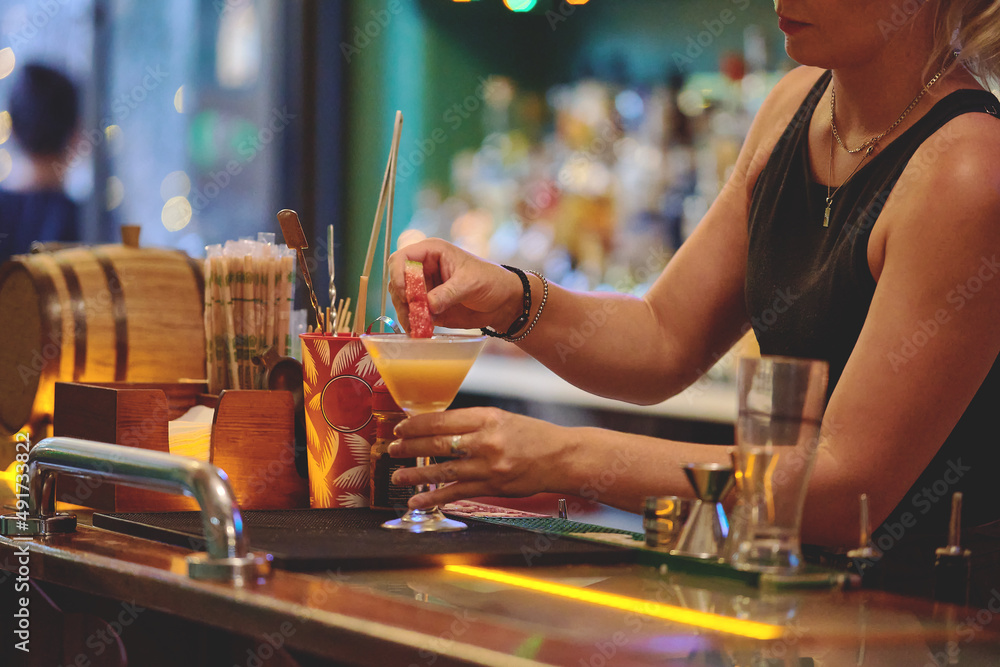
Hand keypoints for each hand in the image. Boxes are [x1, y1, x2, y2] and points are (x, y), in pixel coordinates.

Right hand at [387, 238, 522, 332]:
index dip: (397, 273)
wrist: (503, 302)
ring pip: (401, 300)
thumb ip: (447, 293)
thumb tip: (427, 306)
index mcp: (432, 253)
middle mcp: (423, 269)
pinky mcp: (428, 307)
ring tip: (417, 325)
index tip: (405, 291)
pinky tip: (420, 330)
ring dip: (405, 313)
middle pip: (397, 281)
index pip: (401, 258)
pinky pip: (412, 315)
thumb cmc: (490, 280)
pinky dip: (412, 323)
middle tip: (413, 312)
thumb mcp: (469, 283)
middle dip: (401, 298)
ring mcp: (424, 289)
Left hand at [387, 406, 569, 508]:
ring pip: (443, 470)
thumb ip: (473, 423)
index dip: (417, 425)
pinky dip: (433, 498)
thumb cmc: (533, 436)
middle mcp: (486, 441)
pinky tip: (417, 500)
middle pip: (438, 444)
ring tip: (397, 476)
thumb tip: (438, 430)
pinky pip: (456, 493)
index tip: (401, 428)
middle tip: (393, 449)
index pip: (443, 419)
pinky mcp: (492, 487)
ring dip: (416, 474)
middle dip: (410, 447)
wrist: (562, 457)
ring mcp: (488, 466)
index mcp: (487, 417)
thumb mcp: (502, 418)